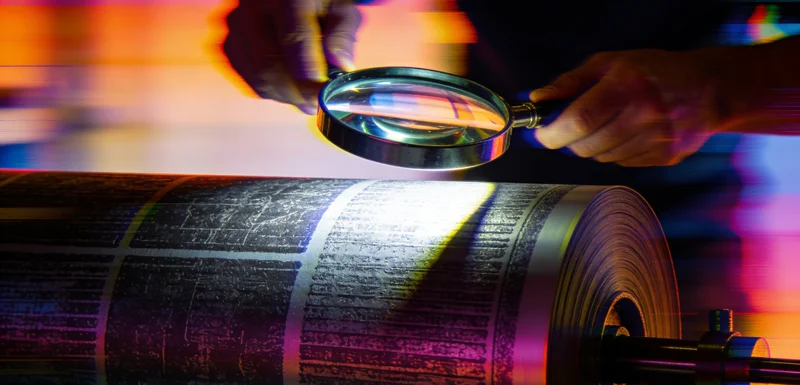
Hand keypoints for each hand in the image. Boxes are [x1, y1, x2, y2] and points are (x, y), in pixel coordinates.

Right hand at [222, 0, 360, 114]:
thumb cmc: (318, 2)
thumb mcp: (341, 9)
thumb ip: (342, 35)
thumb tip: (341, 65)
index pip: (295, 39)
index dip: (307, 74)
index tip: (320, 95)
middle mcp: (254, 7)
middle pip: (269, 64)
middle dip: (294, 92)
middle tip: (314, 105)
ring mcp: (236, 25)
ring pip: (256, 75)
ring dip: (282, 95)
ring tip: (303, 97)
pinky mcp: (229, 42)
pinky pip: (246, 78)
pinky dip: (267, 90)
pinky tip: (286, 88)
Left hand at [530, 49, 723, 166]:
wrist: (710, 89)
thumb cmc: (654, 71)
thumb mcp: (610, 63)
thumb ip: (570, 82)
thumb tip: (538, 99)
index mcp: (627, 86)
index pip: (579, 120)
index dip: (553, 133)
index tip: (541, 134)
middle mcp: (645, 114)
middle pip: (586, 146)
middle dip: (568, 141)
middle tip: (569, 128)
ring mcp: (657, 139)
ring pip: (601, 157)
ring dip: (592, 146)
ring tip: (606, 124)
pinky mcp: (666, 157)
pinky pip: (622, 163)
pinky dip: (614, 152)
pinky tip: (626, 132)